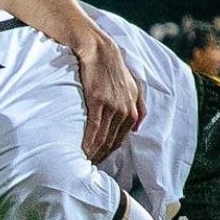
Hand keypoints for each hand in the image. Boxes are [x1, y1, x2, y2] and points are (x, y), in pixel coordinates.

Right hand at [75, 34, 145, 163]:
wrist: (100, 52)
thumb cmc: (114, 68)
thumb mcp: (134, 86)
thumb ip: (139, 106)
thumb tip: (138, 127)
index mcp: (133, 110)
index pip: (120, 140)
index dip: (108, 153)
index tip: (96, 161)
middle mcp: (125, 111)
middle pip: (110, 142)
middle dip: (99, 156)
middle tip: (86, 167)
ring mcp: (112, 107)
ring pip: (102, 138)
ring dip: (92, 152)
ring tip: (81, 162)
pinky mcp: (98, 103)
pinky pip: (93, 129)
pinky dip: (87, 142)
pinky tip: (80, 150)